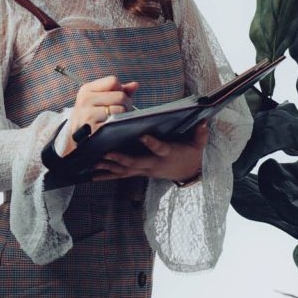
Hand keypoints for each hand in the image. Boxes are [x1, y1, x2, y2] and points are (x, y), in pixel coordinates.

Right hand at [63, 75, 138, 156]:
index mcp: (86, 90)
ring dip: (124, 116)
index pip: (113, 81)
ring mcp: (88, 115)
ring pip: (120, 109)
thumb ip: (117, 90)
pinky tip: (114, 127)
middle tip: (122, 112)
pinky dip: (119, 124)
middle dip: (126, 104)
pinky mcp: (94, 128)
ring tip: (117, 120)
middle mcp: (85, 100)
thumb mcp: (98, 99)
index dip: (120, 89)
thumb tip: (135, 85)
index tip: (116, 99)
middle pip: (120, 96)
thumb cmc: (91, 116)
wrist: (76, 138)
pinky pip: (116, 122)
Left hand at [91, 121, 208, 182]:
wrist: (187, 171)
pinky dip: (108, 175)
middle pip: (136, 162)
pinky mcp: (140, 173)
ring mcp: (146, 170)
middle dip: (121, 158)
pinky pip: (122, 175)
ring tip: (94, 163)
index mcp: (168, 154)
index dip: (152, 143)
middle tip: (107, 153)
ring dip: (110, 167)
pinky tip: (93, 175)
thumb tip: (204, 122)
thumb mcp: (198, 144)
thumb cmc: (190, 153)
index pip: (160, 148)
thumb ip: (200, 134)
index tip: (143, 135)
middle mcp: (154, 164)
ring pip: (126, 170)